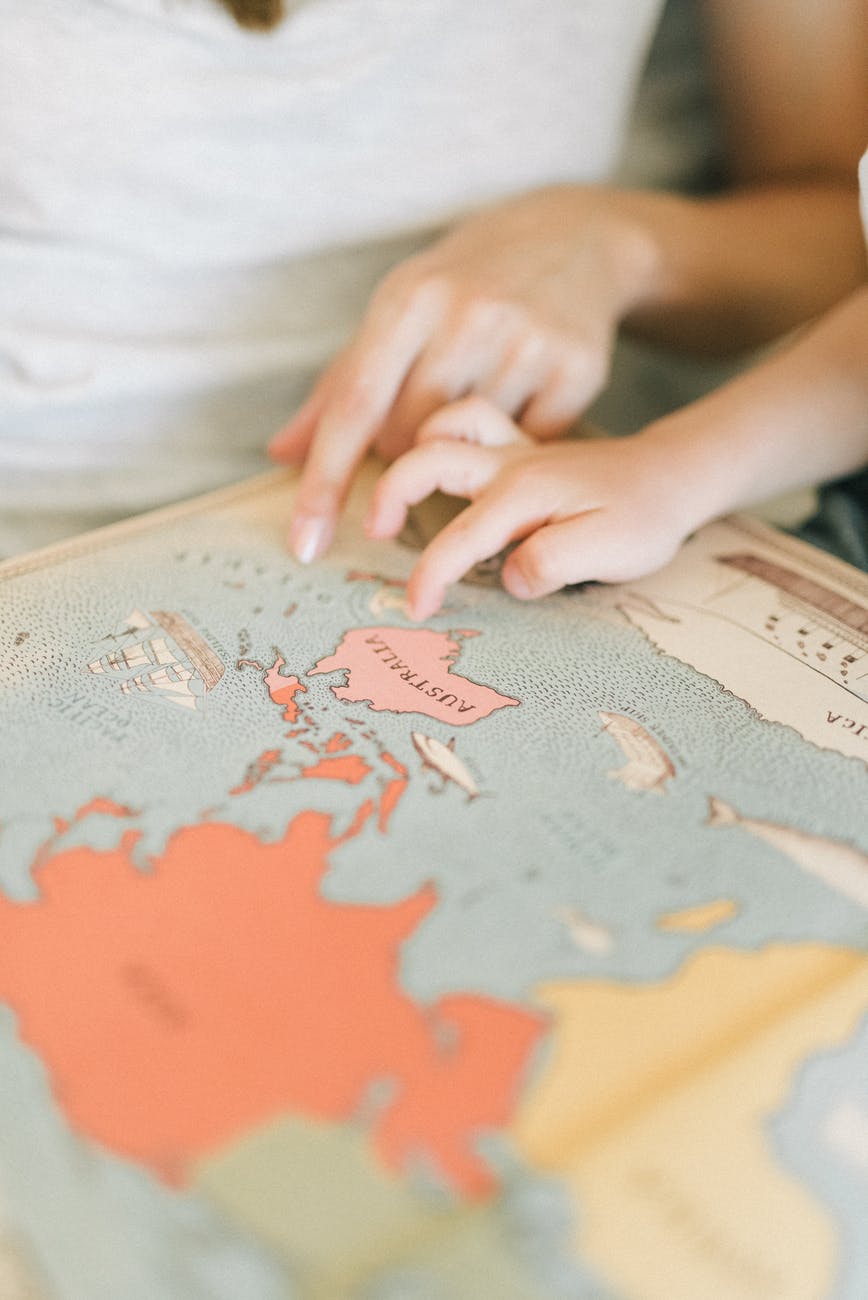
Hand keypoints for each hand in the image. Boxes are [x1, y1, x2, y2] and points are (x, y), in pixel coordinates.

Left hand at [268, 187, 659, 562]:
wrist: (572, 239)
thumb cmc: (463, 284)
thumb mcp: (398, 311)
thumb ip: (339, 385)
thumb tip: (280, 454)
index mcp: (410, 299)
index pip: (355, 405)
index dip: (326, 479)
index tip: (307, 541)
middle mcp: (467, 317)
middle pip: (407, 437)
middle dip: (397, 447)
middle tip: (417, 415)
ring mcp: (526, 343)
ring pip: (465, 450)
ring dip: (454, 450)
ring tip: (468, 401)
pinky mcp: (574, 371)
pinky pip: (524, 449)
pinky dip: (511, 446)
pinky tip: (515, 405)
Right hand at [363, 397, 698, 619]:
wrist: (673, 475)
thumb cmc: (643, 518)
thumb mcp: (611, 551)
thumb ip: (554, 562)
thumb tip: (507, 575)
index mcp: (525, 492)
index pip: (460, 537)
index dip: (430, 576)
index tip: (417, 611)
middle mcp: (510, 461)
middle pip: (429, 457)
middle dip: (390, 493)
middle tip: (376, 532)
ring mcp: (512, 449)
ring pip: (443, 427)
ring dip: (409, 453)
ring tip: (396, 496)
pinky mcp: (519, 449)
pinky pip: (467, 423)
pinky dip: (438, 435)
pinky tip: (435, 466)